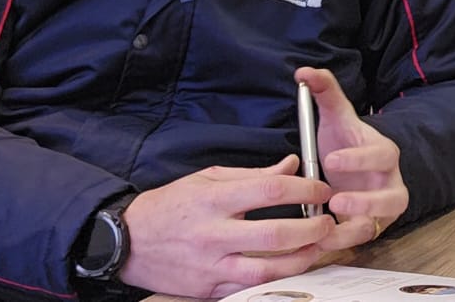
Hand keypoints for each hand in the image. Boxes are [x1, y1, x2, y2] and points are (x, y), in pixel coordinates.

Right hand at [116, 156, 335, 298]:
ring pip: (267, 270)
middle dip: (311, 229)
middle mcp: (213, 234)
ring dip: (301, 260)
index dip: (304, 189)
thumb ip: (253, 174)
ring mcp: (211, 266)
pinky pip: (249, 288)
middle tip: (327, 222)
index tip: (320, 190)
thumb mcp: (207, 178)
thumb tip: (292, 165)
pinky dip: (275, 280)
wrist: (127, 241)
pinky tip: (291, 269)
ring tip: (317, 247)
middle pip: (275, 234)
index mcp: (213, 199)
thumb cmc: (170, 205)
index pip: (270, 191)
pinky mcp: (208, 289)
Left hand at [296, 67, 409, 250]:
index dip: (359, 158)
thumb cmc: (345, 143)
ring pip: (377, 225)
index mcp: (384, 154)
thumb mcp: (336, 118)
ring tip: (325, 230)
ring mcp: (381, 211)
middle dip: (366, 201)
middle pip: (392, 198)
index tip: (331, 159)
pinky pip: (359, 240)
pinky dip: (340, 243)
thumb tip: (304, 71)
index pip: (381, 155)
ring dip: (352, 229)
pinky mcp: (368, 229)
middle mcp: (389, 185)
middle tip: (335, 200)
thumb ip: (325, 92)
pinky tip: (316, 242)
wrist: (353, 171)